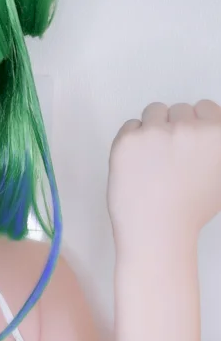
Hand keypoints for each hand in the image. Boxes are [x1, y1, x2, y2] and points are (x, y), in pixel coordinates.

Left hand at [107, 99, 220, 244]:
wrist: (158, 233)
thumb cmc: (188, 212)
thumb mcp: (220, 177)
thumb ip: (215, 147)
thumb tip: (208, 134)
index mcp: (217, 134)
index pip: (205, 107)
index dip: (193, 126)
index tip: (185, 143)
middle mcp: (190, 128)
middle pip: (179, 110)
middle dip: (172, 129)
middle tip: (167, 160)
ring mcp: (159, 132)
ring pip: (154, 112)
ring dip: (152, 129)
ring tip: (152, 161)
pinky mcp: (130, 139)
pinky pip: (130, 126)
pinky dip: (131, 142)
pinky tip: (137, 165)